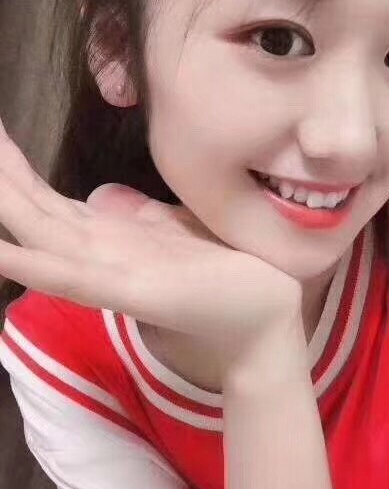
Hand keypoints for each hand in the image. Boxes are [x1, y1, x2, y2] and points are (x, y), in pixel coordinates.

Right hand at [0, 117, 301, 379]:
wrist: (263, 320)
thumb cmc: (219, 269)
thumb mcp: (169, 229)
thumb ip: (134, 214)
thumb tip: (101, 195)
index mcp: (101, 236)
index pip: (40, 197)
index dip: (9, 168)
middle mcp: (93, 252)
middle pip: (30, 208)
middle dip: (2, 175)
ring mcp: (107, 274)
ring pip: (40, 235)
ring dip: (6, 209)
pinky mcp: (133, 292)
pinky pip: (76, 278)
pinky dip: (36, 266)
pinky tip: (5, 253)